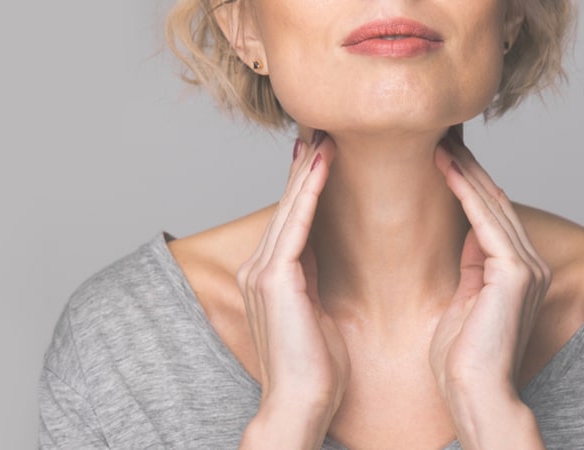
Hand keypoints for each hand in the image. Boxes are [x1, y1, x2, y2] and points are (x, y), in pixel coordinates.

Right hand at [236, 132, 348, 447]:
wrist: (301, 404)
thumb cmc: (316, 369)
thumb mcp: (317, 312)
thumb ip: (313, 279)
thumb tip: (323, 256)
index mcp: (271, 277)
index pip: (292, 220)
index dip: (305, 185)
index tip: (321, 154)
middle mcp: (260, 269)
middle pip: (287, 206)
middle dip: (303, 167)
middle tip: (320, 128)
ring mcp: (262, 272)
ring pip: (290, 208)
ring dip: (307, 169)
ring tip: (323, 135)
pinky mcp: (274, 279)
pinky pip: (297, 224)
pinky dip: (310, 192)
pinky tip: (322, 164)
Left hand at [429, 127, 550, 436]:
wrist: (474, 394)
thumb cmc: (462, 360)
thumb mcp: (464, 301)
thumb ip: (471, 266)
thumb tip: (465, 234)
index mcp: (517, 272)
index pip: (490, 214)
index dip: (466, 181)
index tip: (442, 153)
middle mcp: (529, 264)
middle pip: (493, 200)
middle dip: (466, 165)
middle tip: (441, 132)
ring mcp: (526, 267)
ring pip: (490, 203)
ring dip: (464, 168)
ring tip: (440, 138)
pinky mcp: (515, 273)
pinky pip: (485, 220)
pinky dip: (464, 189)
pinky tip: (445, 164)